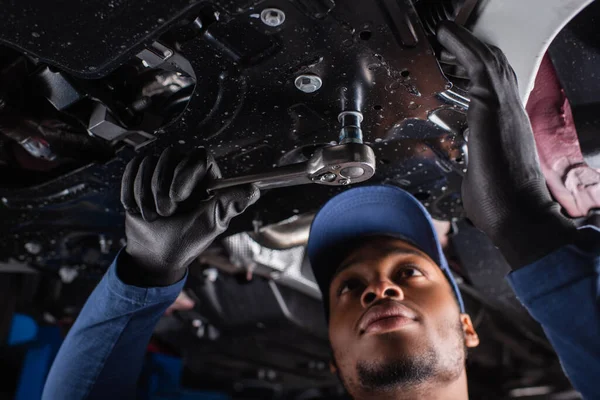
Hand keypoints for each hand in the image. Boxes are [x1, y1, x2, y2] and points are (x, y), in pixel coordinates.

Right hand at [120, 147, 258, 285]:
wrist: (155, 254)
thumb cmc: (186, 241)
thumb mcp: (209, 225)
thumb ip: (228, 204)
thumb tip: (254, 190)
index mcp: (208, 179)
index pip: (199, 156)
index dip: (185, 172)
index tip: (177, 197)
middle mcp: (186, 171)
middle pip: (170, 156)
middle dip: (161, 189)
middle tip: (165, 213)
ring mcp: (163, 172)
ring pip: (148, 162)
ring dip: (145, 194)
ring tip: (154, 215)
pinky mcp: (142, 175)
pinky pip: (132, 168)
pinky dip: (131, 192)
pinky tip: (139, 209)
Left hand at [437, 21, 574, 267]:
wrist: (518, 218)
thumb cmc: (501, 206)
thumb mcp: (481, 177)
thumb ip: (474, 164)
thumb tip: (467, 171)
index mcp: (507, 127)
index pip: (497, 88)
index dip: (479, 70)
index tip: (460, 61)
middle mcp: (510, 112)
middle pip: (496, 67)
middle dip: (473, 50)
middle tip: (449, 40)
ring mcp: (505, 108)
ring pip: (489, 60)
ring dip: (466, 43)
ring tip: (445, 33)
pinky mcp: (494, 108)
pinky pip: (479, 66)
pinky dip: (463, 46)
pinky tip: (445, 36)